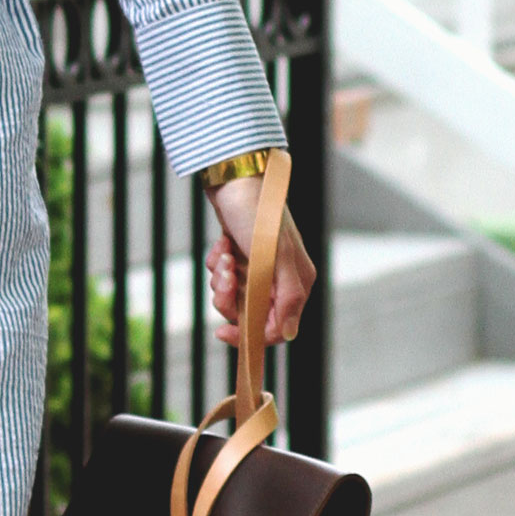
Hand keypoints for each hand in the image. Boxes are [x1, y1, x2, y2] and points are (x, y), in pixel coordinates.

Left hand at [205, 174, 316, 359]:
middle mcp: (281, 279)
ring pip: (234, 296)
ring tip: (223, 256)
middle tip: (225, 277)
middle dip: (230, 298)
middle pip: (249, 314)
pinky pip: (224, 276)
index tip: (222, 331)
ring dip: (222, 279)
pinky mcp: (242, 256)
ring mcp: (260, 267)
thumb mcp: (275, 257)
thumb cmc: (258, 214)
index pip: (275, 328)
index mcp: (297, 283)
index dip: (249, 334)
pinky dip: (217, 263)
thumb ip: (287, 297)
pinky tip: (222, 245)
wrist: (234, 180)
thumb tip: (290, 335)